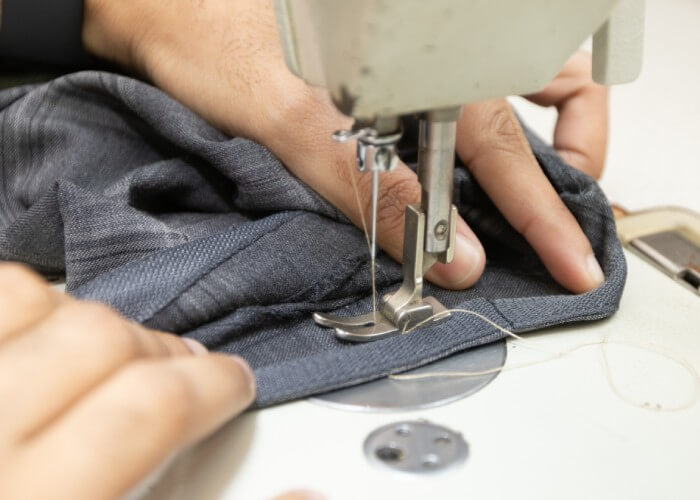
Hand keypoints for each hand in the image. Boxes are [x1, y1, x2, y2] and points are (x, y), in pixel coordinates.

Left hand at [0, 264, 254, 499]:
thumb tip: (298, 492)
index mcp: (40, 498)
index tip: (233, 384)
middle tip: (176, 374)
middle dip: (159, 350)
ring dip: (86, 319)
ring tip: (106, 353)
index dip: (214, 384)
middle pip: (102, 338)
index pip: (152, 407)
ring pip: (33, 301)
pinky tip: (41, 339)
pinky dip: (27, 307)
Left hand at [83, 0, 606, 292]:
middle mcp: (432, 51)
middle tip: (567, 233)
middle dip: (565, 172)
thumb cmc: (210, 37)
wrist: (164, 1)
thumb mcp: (285, 116)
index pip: (503, 151)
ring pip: (523, 86)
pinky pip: (472, 90)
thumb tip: (448, 251)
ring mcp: (418, 53)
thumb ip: (368, 182)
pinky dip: (497, 127)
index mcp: (417, 61)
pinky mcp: (394, 62)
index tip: (567, 261)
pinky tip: (480, 166)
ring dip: (547, 139)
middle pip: (543, 104)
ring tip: (546, 192)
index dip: (541, 213)